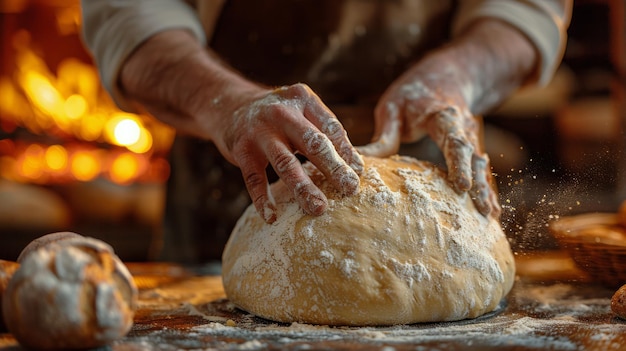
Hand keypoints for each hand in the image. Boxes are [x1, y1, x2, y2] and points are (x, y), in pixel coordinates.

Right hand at [211, 83, 363, 222]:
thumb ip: (325, 132)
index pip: (330, 127)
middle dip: (333, 167)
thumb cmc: (278, 117)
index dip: (346, 151)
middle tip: (349, 189)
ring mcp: (259, 131)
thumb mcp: (301, 112)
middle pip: (313, 143)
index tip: (359, 173)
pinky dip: (263, 199)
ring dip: (304, 188)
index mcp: (303, 99)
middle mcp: (282, 112)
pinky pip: (254, 179)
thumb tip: (355, 166)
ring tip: (318, 208)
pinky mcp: (242, 150)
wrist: (229, 106)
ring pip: (285, 163)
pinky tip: (272, 217)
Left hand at [359, 19, 538, 218]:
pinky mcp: (472, 150)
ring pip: (481, 166)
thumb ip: (383, 135)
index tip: (462, 185)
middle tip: (482, 208)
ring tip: (490, 215)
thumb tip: (360, 161)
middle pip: (473, 158)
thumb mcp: (393, 107)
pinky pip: (481, 171)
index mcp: (443, 117)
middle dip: (478, 182)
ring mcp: (471, 140)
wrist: (445, 78)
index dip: (459, 163)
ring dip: (486, 190)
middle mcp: (463, 129)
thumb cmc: (413, 95)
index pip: (454, 140)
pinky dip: (487, 190)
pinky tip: (491, 213)